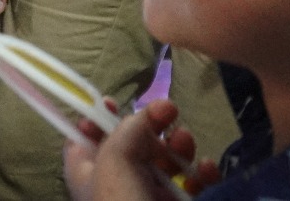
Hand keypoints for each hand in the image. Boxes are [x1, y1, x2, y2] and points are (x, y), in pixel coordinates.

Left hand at [64, 100, 220, 200]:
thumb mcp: (113, 164)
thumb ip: (125, 132)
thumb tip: (144, 116)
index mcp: (88, 176)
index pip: (83, 141)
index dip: (95, 119)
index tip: (112, 102)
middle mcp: (118, 187)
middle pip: (131, 146)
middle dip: (150, 125)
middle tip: (168, 109)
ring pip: (166, 163)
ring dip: (178, 145)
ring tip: (186, 141)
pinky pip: (193, 186)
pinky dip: (202, 173)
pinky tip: (206, 169)